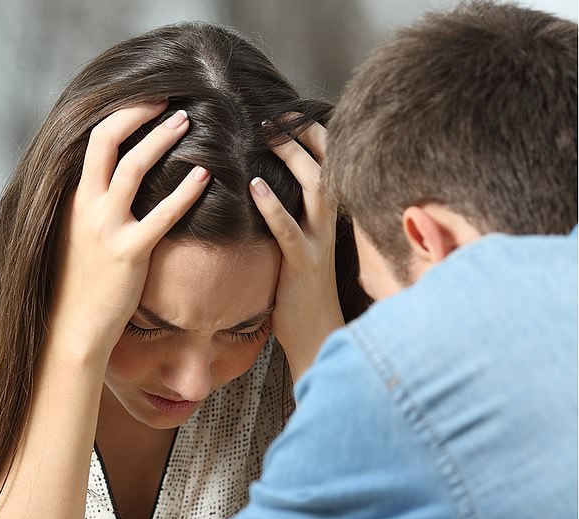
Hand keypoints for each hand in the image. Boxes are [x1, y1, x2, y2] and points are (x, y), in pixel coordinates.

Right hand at [52, 103, 210, 362]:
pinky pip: (161, 215)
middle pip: (108, 140)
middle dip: (139, 112)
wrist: (75, 323)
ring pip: (132, 168)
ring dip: (161, 139)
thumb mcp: (79, 233)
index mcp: (75, 198)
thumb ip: (94, 205)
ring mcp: (106, 227)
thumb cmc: (82, 280)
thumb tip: (118, 183)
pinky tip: (205, 176)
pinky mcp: (129, 253)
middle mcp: (86, 205)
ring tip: (187, 121)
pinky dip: (184, 193)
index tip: (147, 101)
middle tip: (169, 98)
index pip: (93, 140)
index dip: (122, 114)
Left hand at [249, 120, 343, 381]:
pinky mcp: (304, 265)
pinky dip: (273, 206)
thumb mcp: (301, 251)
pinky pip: (289, 230)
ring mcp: (319, 245)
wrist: (319, 337)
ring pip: (314, 190)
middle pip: (326, 168)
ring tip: (268, 135)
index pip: (330, 167)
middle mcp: (330, 226)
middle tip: (274, 114)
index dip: (314, 138)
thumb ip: (293, 222)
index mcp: (329, 221)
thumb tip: (266, 195)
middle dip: (303, 136)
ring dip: (293, 159)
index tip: (289, 115)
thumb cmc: (304, 296)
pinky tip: (254, 185)